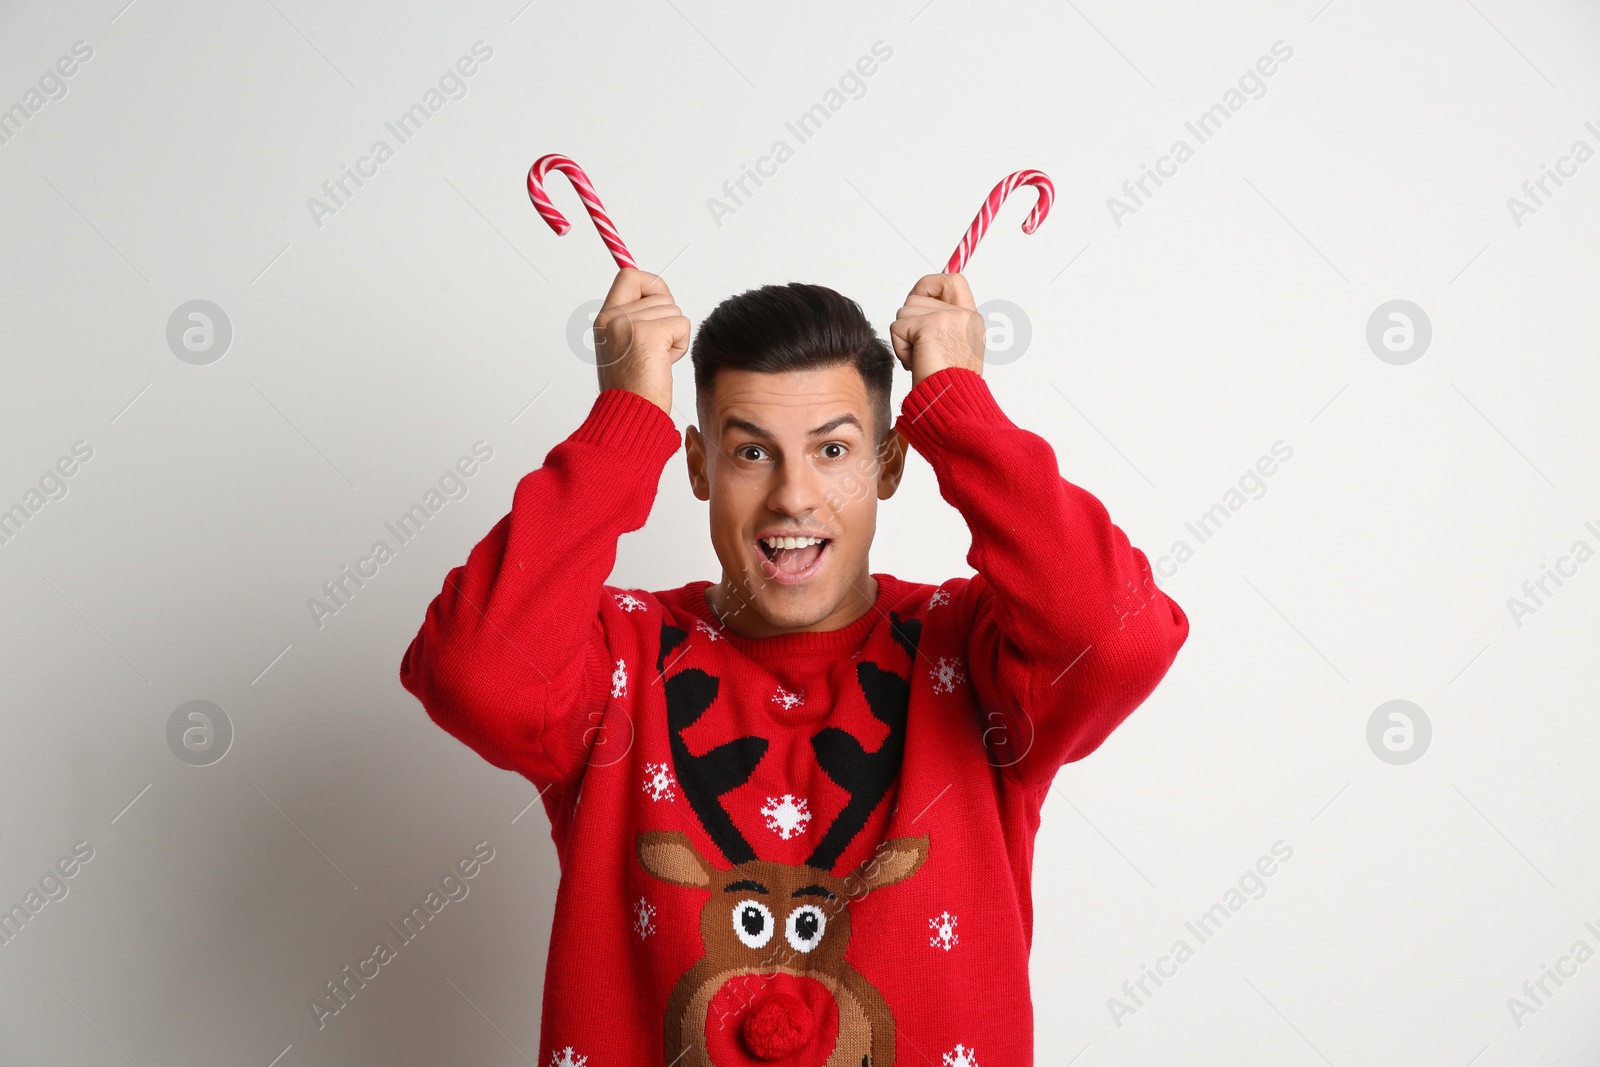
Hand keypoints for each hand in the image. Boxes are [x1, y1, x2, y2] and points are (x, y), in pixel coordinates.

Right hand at [593, 268, 689, 415]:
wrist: (628, 416)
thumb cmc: (631, 390)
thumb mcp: (624, 348)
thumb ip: (636, 322)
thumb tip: (660, 298)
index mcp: (604, 319)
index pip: (629, 276)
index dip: (652, 284)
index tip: (660, 303)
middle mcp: (612, 317)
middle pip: (659, 293)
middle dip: (668, 319)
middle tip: (656, 349)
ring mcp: (628, 324)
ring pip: (673, 309)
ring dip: (674, 335)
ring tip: (657, 359)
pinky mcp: (648, 334)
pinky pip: (681, 324)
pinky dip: (680, 345)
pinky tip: (664, 363)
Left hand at [888, 273, 985, 388]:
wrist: (953, 405)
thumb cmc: (948, 386)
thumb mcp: (951, 349)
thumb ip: (939, 324)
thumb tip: (915, 303)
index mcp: (971, 319)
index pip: (952, 280)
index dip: (929, 285)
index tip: (920, 299)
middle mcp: (964, 314)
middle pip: (916, 298)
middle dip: (909, 324)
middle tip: (922, 349)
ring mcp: (949, 317)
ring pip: (904, 312)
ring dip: (905, 338)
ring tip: (922, 358)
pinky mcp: (930, 325)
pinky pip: (898, 327)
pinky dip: (901, 348)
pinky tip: (916, 362)